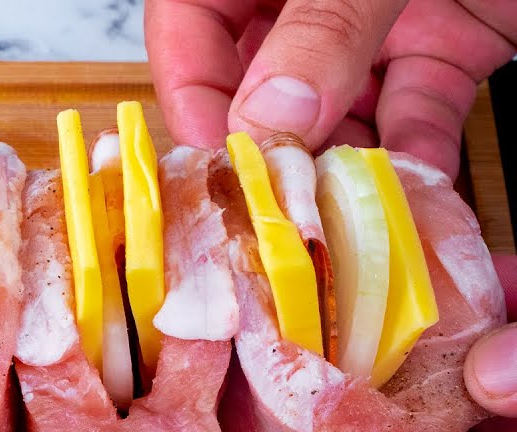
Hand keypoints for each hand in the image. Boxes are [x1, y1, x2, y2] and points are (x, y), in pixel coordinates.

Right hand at [144, 0, 516, 177]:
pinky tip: (415, 181)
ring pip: (341, 107)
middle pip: (260, 77)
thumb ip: (323, 28)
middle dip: (273, 142)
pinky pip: (420, 105)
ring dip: (345, 161)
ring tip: (349, 205)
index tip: (219, 159)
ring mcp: (378, 19)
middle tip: (280, 196)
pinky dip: (419, 148)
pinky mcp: (448, 39)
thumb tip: (269, 115)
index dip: (192, 91)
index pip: (189, 23)